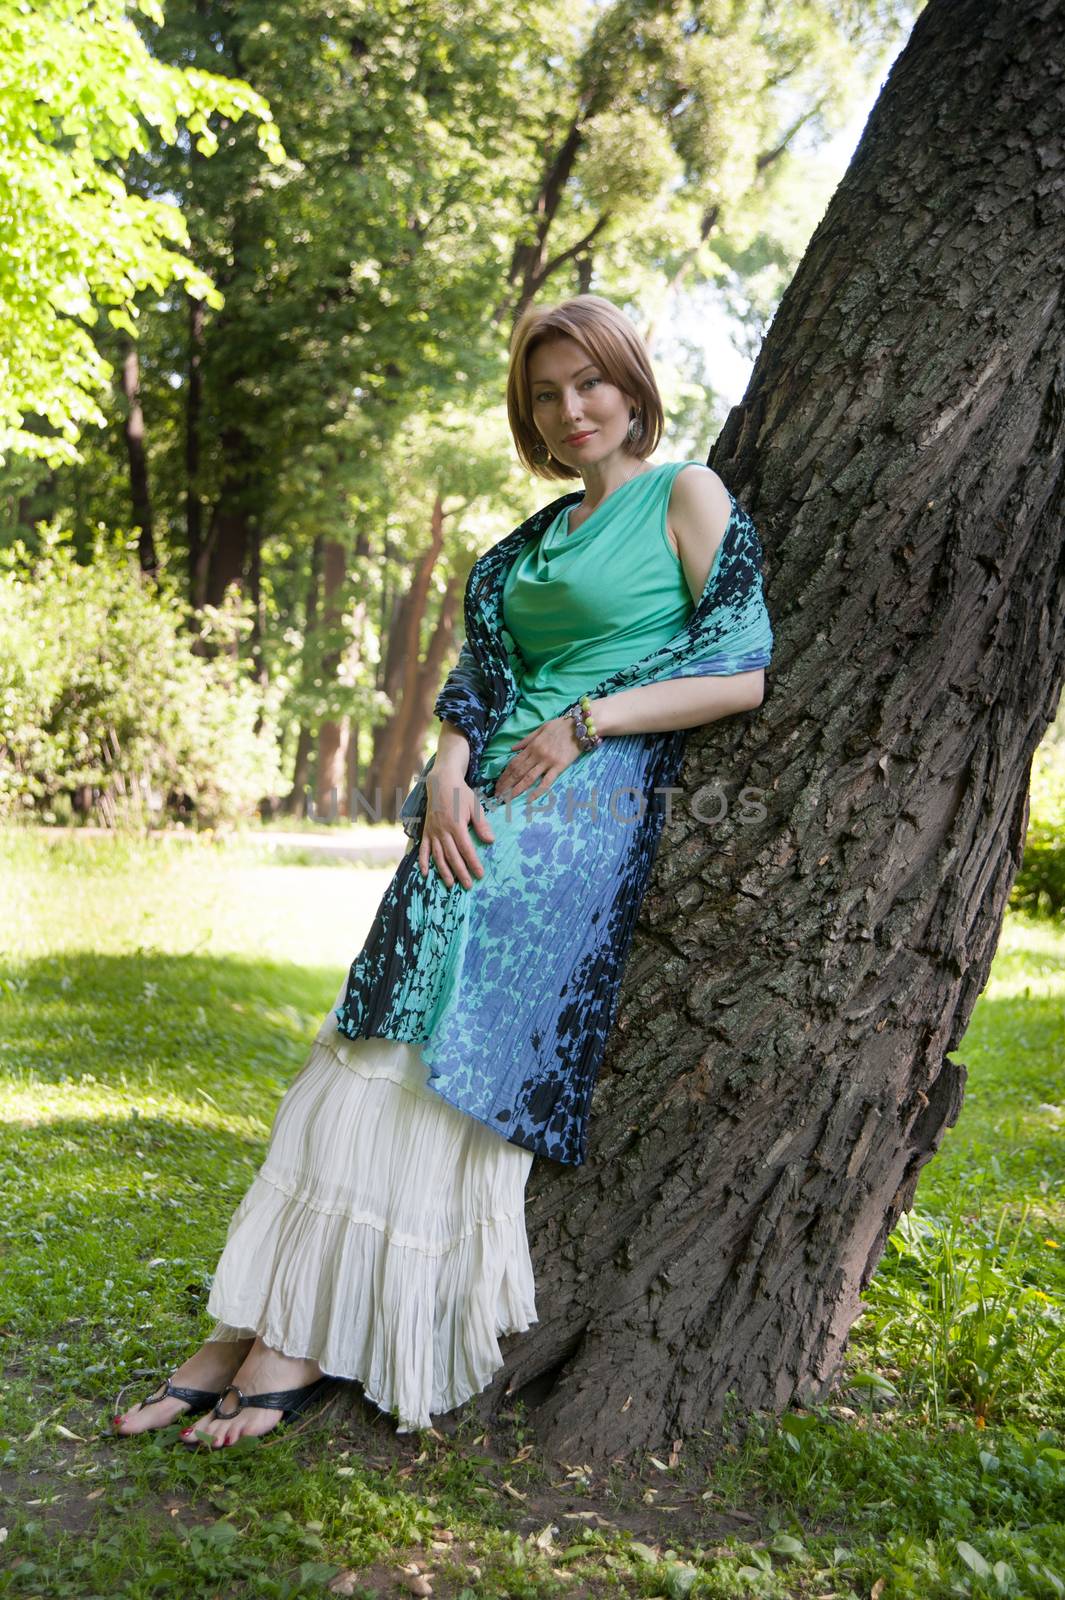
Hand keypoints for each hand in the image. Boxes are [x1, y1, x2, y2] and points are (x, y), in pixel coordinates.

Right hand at [418, 764, 494, 889]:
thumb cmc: (461, 794)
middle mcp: (442, 831)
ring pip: (437, 856)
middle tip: (468, 885)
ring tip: (451, 885)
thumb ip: (482, 824)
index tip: (480, 874)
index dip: (473, 863)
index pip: (466, 849)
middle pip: (452, 856)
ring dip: (444, 871)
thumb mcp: (475, 805)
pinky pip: (422, 849)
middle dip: (461, 872)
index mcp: (456, 825)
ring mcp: (432, 832)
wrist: (441, 782)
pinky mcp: (425, 831)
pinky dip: (422, 862)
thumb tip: (491, 841)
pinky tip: (425, 873)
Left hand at [495, 713, 582, 802]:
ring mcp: (547, 761)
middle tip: (497, 796)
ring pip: (528, 778)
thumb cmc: (561, 726)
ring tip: (507, 800)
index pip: (513, 763)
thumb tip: (511, 749)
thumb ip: (526, 740)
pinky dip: (537, 791)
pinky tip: (529, 800)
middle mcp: (536, 754)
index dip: (504, 775)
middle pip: (517, 772)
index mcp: (531, 746)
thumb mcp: (540, 728)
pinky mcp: (559, 767)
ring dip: (516, 790)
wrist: (580, 725)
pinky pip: (546, 781)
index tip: (497, 785)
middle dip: (506, 785)